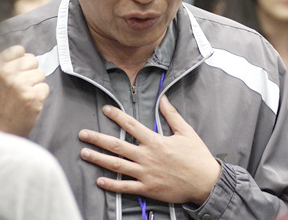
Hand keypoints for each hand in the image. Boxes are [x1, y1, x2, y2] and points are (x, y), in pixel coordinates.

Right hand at [0, 45, 48, 135]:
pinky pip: (45, 87)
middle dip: (30, 73)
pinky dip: (40, 96)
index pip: (19, 50)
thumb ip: (7, 64)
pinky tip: (29, 103)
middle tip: (20, 88)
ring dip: (35, 85)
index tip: (16, 74)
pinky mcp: (32, 96)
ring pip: (41, 74)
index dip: (22, 62)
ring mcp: (19, 84)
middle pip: (33, 60)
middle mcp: (6, 73)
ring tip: (23, 96)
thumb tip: (26, 54)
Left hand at [78, 95, 220, 204]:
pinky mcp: (148, 189)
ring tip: (84, 153)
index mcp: (156, 141)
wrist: (205, 182)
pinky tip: (99, 180)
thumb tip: (162, 98)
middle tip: (82, 134)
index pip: (131, 126)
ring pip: (116, 166)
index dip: (117, 116)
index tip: (105, 109)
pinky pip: (125, 187)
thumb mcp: (186, 132)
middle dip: (97, 139)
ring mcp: (146, 174)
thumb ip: (171, 115)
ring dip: (98, 159)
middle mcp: (147, 157)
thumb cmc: (197, 156)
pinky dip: (111, 184)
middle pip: (117, 146)